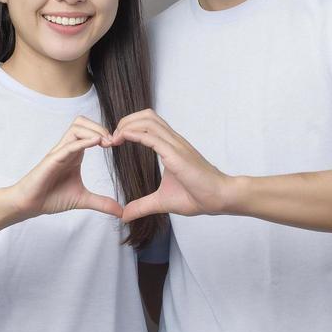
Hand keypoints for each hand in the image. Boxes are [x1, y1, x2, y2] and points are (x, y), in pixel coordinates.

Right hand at [5, 116, 122, 219]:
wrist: (30, 205)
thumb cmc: (51, 198)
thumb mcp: (83, 199)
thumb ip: (102, 203)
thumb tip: (121, 212)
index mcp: (75, 154)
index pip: (90, 131)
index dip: (105, 133)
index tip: (118, 145)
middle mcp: (67, 149)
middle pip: (82, 122)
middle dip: (100, 127)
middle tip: (113, 142)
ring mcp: (59, 152)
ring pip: (76, 127)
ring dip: (93, 131)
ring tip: (106, 143)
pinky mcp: (52, 160)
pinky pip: (69, 145)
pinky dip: (83, 141)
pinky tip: (97, 143)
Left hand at [111, 109, 233, 221]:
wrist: (219, 198)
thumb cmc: (197, 196)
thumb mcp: (162, 202)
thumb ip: (142, 206)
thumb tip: (125, 215)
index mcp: (171, 146)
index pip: (148, 123)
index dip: (129, 126)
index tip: (114, 141)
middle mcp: (173, 141)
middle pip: (146, 115)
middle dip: (125, 121)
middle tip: (112, 138)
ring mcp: (176, 146)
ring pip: (148, 121)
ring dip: (127, 125)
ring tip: (114, 139)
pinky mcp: (176, 155)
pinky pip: (153, 137)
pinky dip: (134, 134)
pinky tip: (122, 139)